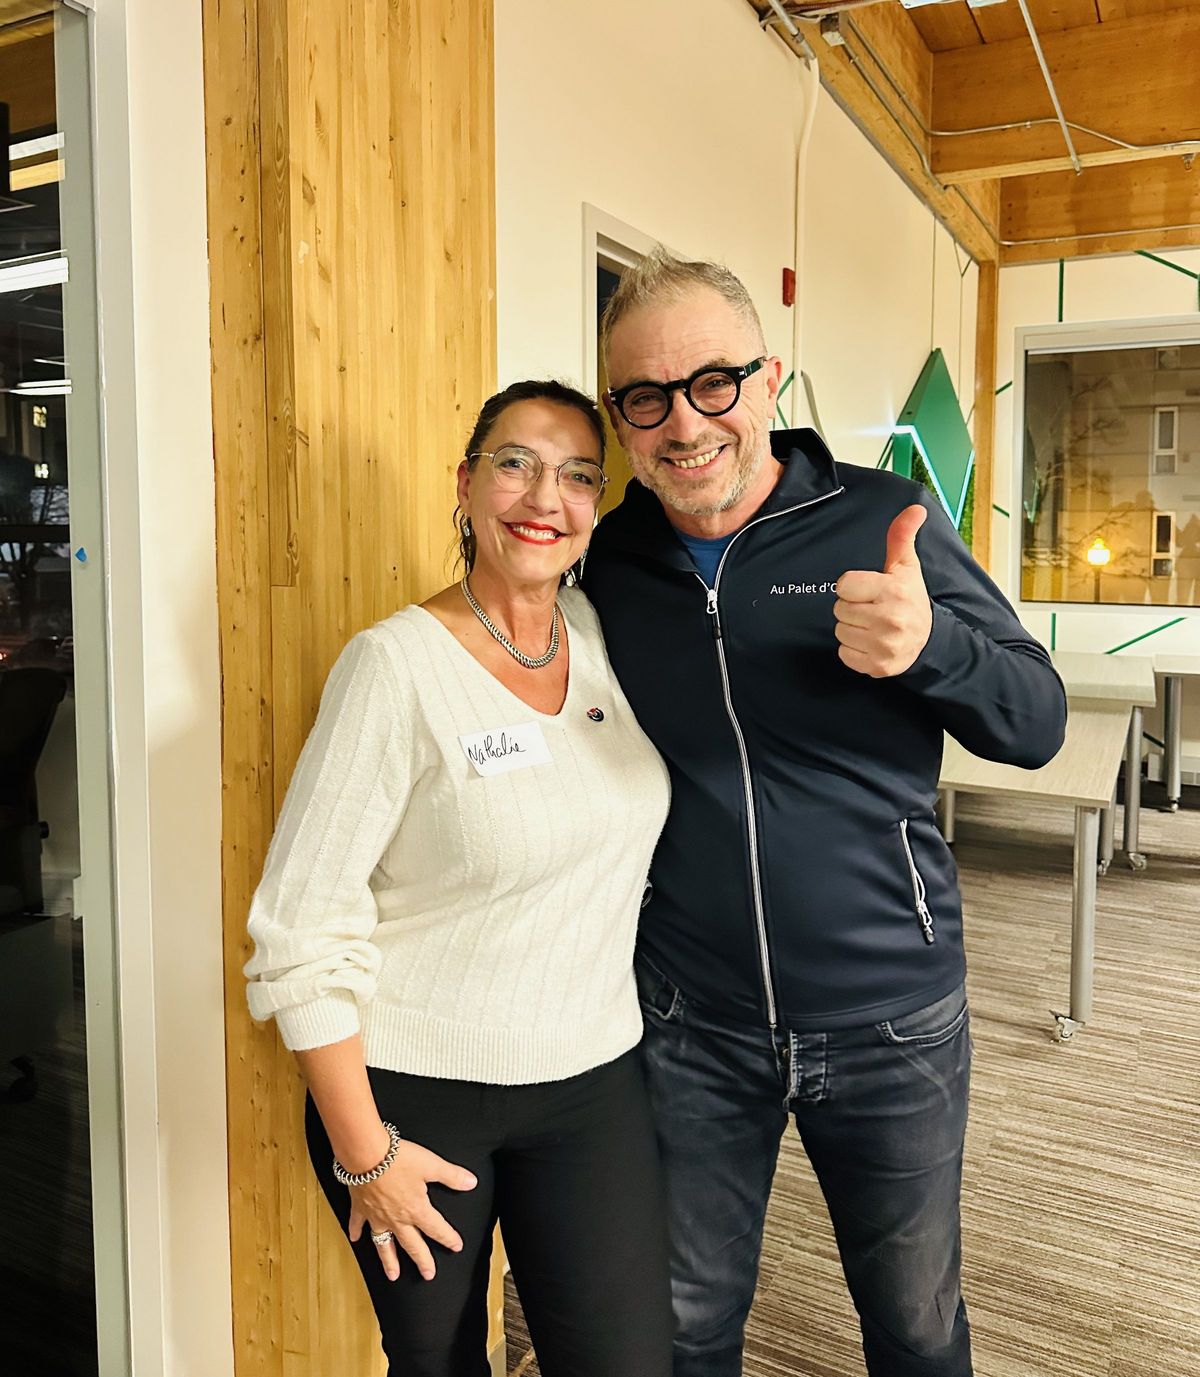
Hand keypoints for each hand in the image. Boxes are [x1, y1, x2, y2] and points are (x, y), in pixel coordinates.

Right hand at [347, 1139, 476, 1281]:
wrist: (366, 1154)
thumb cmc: (398, 1159)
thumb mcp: (431, 1164)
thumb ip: (452, 1176)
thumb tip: (471, 1182)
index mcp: (416, 1209)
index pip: (436, 1228)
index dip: (448, 1238)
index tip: (456, 1246)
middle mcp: (396, 1219)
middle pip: (412, 1245)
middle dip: (422, 1260)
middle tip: (428, 1274)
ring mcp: (377, 1216)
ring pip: (384, 1244)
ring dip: (389, 1260)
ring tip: (393, 1275)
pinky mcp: (360, 1207)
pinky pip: (358, 1224)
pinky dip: (356, 1232)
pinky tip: (356, 1239)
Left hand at [833, 504, 932, 677]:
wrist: (928, 640)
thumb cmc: (910, 598)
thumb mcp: (906, 567)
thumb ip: (902, 537)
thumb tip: (915, 509)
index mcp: (893, 591)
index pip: (844, 585)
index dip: (853, 586)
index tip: (868, 589)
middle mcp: (890, 619)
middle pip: (839, 609)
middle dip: (852, 607)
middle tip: (872, 608)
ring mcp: (884, 645)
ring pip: (840, 631)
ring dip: (852, 628)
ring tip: (872, 625)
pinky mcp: (878, 666)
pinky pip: (844, 653)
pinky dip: (854, 649)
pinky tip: (870, 642)